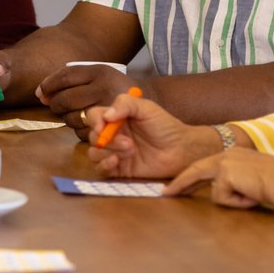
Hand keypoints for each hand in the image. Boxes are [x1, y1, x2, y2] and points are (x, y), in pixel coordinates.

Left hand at [37, 63, 139, 140]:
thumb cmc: (114, 88)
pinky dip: (78, 130)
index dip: (48, 85)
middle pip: (65, 99)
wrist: (149, 103)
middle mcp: (104, 88)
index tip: (41, 92)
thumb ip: (72, 79)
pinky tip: (85, 123)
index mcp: (100, 71)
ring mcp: (108, 109)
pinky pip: (82, 132)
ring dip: (66, 117)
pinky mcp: (110, 129)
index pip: (65, 76)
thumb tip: (41, 94)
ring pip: (71, 117)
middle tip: (54, 105)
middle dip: (55, 104)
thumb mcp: (99, 75)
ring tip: (73, 112)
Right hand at [85, 93, 218, 178]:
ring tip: (129, 151)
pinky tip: (117, 161)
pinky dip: (104, 165)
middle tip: (129, 143)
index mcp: (117, 119)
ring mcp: (114, 153)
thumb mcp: (147, 108)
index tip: (103, 126)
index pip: (94, 117)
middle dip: (107, 140)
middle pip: (92, 137)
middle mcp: (113, 135)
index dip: (95, 121)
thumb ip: (125, 104)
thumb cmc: (165, 126)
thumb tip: (106, 116)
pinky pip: (99, 169)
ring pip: (93, 153)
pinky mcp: (118, 169)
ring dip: (107, 152)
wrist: (181, 150)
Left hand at [165, 149, 273, 214]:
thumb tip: (219, 193)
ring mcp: (228, 161)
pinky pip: (222, 199)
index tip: (175, 187)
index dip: (190, 178)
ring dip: (235, 201)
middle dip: (180, 184)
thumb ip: (236, 184)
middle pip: (196, 170)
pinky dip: (239, 203)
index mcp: (237, 155)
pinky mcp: (227, 173)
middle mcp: (230, 154)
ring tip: (257, 196)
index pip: (207, 166)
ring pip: (215, 192)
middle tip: (165, 194)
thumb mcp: (255, 184)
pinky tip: (255, 196)